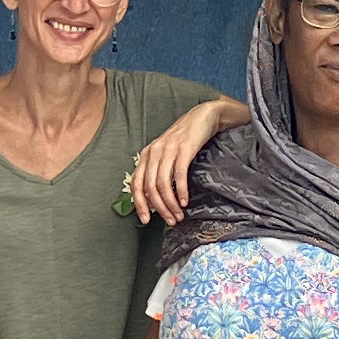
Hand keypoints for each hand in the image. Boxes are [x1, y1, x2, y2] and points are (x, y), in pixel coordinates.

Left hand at [128, 101, 236, 228]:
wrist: (202, 117)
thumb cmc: (185, 139)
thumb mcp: (166, 154)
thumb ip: (158, 171)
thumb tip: (154, 199)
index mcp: (146, 155)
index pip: (136, 184)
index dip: (140, 204)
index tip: (146, 220)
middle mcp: (153, 153)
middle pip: (150, 188)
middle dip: (159, 209)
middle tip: (170, 220)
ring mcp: (168, 150)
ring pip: (163, 184)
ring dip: (171, 204)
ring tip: (179, 215)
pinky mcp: (184, 149)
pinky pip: (179, 175)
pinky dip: (181, 191)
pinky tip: (185, 201)